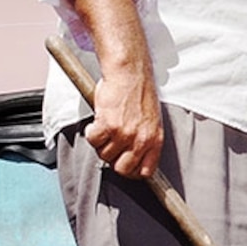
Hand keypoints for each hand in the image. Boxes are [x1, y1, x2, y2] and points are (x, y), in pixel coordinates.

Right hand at [85, 60, 165, 176]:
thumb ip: (145, 139)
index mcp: (155, 140)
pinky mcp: (108, 125)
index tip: (125, 166)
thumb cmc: (139, 92)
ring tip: (105, 128)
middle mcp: (140, 140)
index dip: (133, 172)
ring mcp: (124, 134)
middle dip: (113, 160)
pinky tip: (97, 122)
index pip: (146, 171)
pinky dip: (92, 133)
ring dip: (101, 143)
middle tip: (110, 146)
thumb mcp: (152, 119)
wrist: (129, 73)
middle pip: (122, 168)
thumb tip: (134, 156)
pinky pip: (93, 140)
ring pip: (105, 154)